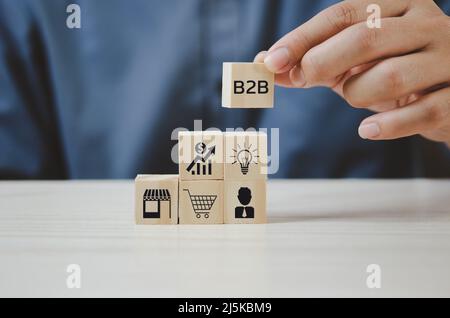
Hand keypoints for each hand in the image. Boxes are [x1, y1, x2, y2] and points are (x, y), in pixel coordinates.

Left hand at [255, 0, 449, 146]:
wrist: (447, 96)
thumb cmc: (391, 71)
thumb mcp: (350, 63)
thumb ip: (312, 62)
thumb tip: (265, 66)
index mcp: (399, 6)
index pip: (344, 14)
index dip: (303, 38)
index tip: (271, 61)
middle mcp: (427, 24)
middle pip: (365, 37)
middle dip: (322, 62)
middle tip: (301, 79)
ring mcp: (447, 59)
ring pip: (389, 76)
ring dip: (357, 95)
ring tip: (356, 98)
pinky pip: (420, 112)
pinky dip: (386, 125)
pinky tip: (368, 130)